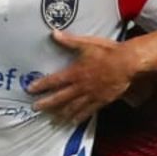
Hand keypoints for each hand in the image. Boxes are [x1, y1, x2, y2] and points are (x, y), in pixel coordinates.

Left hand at [27, 31, 143, 124]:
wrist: (127, 64)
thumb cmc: (107, 52)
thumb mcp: (87, 43)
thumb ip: (70, 41)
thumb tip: (53, 33)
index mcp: (75, 72)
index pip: (54, 80)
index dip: (41, 85)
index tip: (30, 90)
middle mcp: (80, 87)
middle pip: (60, 98)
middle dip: (47, 104)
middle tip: (35, 109)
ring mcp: (90, 95)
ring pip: (73, 107)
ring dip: (61, 114)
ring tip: (52, 120)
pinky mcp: (101, 101)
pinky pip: (88, 111)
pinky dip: (79, 117)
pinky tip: (73, 122)